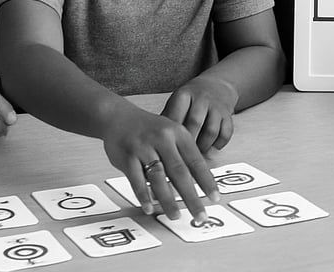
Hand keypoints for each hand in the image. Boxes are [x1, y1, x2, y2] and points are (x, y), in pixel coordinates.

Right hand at [101, 104, 218, 220]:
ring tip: (175, 216)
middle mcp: (163, 139)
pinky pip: (136, 180)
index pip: (196, 161)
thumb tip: (198, 184)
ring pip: (158, 178)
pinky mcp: (127, 156)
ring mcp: (144, 147)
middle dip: (191, 197)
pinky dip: (143, 195)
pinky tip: (149, 208)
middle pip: (180, 172)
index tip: (215, 198)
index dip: (206, 181)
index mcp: (178, 133)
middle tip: (200, 216)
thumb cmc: (149, 131)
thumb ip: (183, 156)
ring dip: (168, 200)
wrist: (118, 117)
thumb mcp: (171, 134)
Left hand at [162, 76, 239, 152]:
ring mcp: (216, 107)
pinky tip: (210, 149)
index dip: (171, 134)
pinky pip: (226, 133)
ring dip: (203, 146)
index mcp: (184, 94)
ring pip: (211, 131)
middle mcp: (202, 99)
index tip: (166, 148)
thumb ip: (167, 118)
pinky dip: (218, 145)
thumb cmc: (190, 99)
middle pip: (194, 123)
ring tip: (195, 155)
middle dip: (187, 142)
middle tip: (180, 156)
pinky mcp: (228, 115)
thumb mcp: (176, 101)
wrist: (216, 85)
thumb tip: (156, 141)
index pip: (176, 115)